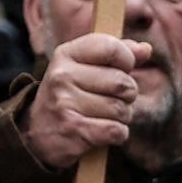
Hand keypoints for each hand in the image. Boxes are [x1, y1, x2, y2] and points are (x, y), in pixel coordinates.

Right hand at [21, 32, 150, 171]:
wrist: (36, 135)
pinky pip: (116, 130)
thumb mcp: (84, 67)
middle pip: (122, 82)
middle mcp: (63, 76)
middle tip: (112, 99)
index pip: (111, 48)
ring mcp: (66, 104)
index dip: (127, 60)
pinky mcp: (73, 130)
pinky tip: (103, 132)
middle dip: (127, 94)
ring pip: (121, 109)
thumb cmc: (69, 96)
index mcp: (66, 54)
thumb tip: (145, 50)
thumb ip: (116, 54)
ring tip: (105, 116)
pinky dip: (117, 134)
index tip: (123, 69)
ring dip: (122, 117)